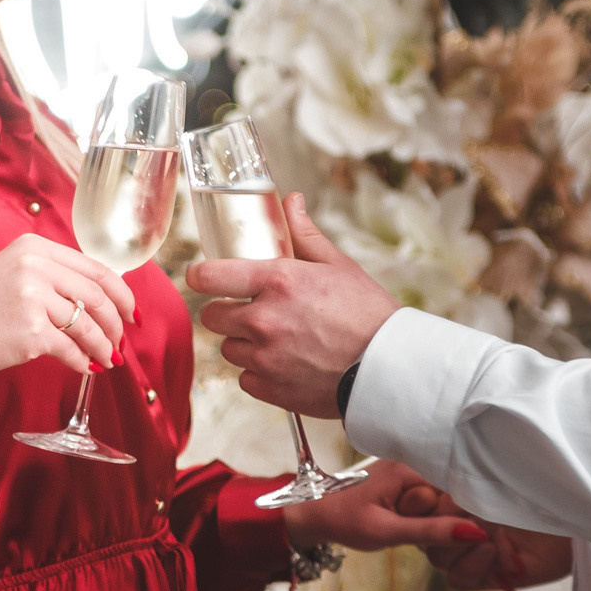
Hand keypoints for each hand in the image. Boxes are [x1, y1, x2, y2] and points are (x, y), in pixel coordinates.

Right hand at [0, 233, 136, 378]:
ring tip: (107, 360)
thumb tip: (102, 300)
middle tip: (120, 342)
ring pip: (88, 325)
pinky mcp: (30, 331)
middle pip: (98, 296)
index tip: (132, 312)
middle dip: (116, 324)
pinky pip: (71, 349)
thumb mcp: (14, 273)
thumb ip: (53, 276)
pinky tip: (85, 367)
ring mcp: (33, 297)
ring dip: (103, 347)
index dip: (122, 293)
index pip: (96, 268)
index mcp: (35, 247)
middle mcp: (35, 267)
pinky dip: (82, 361)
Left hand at [190, 193, 401, 418]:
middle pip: (212, 316)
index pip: (209, 276)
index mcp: (277, 282)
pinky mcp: (270, 388)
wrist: (389, 369)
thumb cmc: (369, 314)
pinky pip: (246, 379)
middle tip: (251, 312)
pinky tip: (286, 364)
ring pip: (229, 349)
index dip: (201, 276)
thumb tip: (291, 202)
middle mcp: (264, 320)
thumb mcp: (338, 265)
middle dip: (227, 312)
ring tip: (277, 341)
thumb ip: (304, 235)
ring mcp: (265, 357)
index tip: (203, 277)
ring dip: (245, 344)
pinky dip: (260, 373)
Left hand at [280, 459, 491, 552]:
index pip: (458, 491)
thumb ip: (430, 531)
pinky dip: (425, 519)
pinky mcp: (408, 483)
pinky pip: (432, 502)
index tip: (447, 537)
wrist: (314, 513)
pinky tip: (407, 526)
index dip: (457, 518)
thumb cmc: (343, 520)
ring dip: (432, 522)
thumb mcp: (386, 531)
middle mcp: (415, 463)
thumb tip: (475, 532)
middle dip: (441, 522)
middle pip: (452, 497)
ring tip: (402, 528)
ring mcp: (412, 472)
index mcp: (410, 468)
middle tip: (407, 532)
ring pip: (444, 502)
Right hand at [395, 486, 572, 590]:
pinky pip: (458, 580)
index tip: (430, 495)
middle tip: (466, 516)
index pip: (417, 505)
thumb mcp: (494, 477)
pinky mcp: (487, 577)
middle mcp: (460, 526)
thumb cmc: (536, 488)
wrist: (574, 514)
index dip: (416, 502)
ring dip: (457, 545)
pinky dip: (471, 565)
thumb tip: (433, 486)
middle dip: (440, 525)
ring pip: (439, 559)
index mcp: (456, 498)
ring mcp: (472, 553)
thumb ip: (461, 482)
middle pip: (424, 536)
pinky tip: (493, 550)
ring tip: (486, 533)